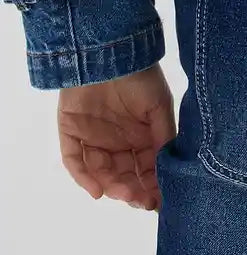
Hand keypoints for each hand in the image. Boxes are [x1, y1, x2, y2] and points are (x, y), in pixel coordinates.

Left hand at [58, 65, 175, 210]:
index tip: (156, 202)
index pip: (146, 170)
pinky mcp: (71, 131)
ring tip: (120, 192)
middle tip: (138, 199)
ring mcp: (93, 137)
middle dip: (132, 190)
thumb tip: (168, 173)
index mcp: (141, 137)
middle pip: (123, 175)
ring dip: (111, 186)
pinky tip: (96, 190)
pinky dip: (82, 177)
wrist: (110, 52)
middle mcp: (118, 141)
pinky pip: (74, 159)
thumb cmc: (140, 78)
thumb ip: (163, 140)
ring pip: (100, 171)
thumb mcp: (160, 109)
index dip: (152, 187)